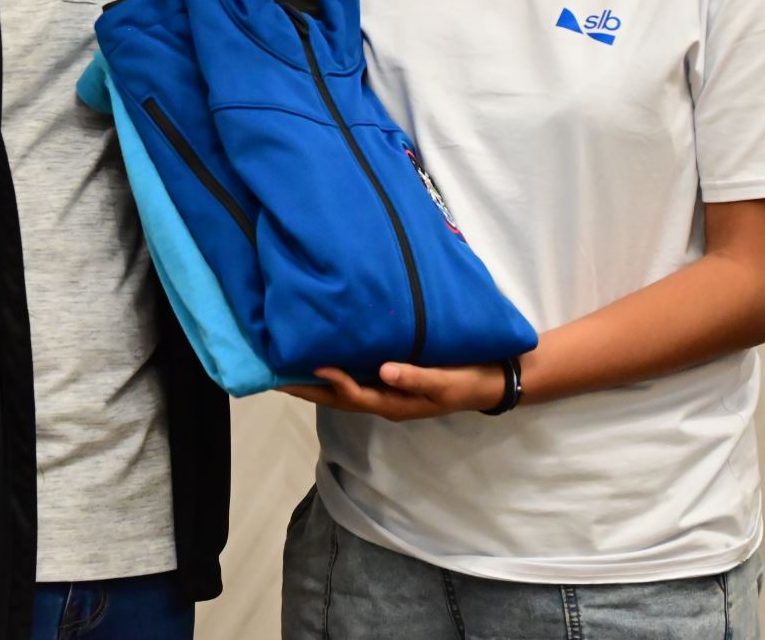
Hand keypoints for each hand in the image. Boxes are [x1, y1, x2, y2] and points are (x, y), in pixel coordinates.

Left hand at [279, 362, 506, 420]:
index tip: (314, 365)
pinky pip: (356, 378)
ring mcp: (387, 391)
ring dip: (316, 382)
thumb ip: (415, 377)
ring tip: (287, 369)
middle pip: (338, 398)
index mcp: (394, 404)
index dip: (335, 382)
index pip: (355, 395)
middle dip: (308, 389)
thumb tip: (384, 370)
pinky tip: (323, 359)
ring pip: (344, 389)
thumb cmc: (467, 381)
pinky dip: (335, 372)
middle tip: (274, 378)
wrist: (489, 381)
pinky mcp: (392, 379)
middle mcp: (385, 400)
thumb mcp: (445, 382)